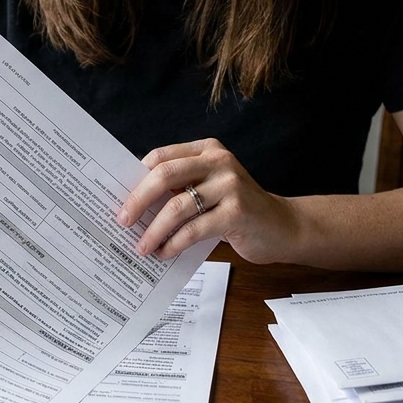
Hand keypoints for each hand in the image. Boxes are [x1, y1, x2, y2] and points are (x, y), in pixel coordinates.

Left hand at [116, 138, 293, 262]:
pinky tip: (165, 253)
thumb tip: (133, 205)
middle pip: (164, 174)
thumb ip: (180, 188)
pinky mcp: (237, 211)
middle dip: (138, 199)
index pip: (161, 156)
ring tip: (142, 246)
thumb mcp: (209, 189)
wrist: (284, 226)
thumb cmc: (237, 210)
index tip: (118, 198)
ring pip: (177, 206)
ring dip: (154, 230)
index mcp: (206, 150)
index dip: (136, 177)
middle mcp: (218, 161)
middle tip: (122, 221)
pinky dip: (174, 243)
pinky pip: (194, 229)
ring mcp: (230, 185)